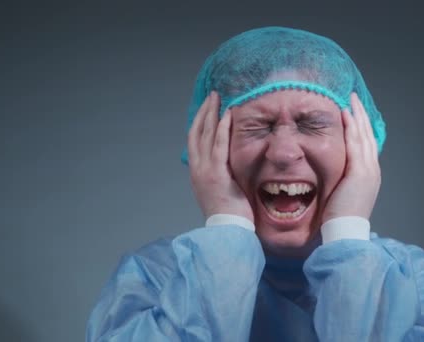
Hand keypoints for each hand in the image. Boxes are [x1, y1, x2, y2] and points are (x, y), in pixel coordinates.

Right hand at [187, 91, 253, 221]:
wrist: (227, 230)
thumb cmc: (228, 212)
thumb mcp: (219, 189)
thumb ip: (220, 172)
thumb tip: (228, 160)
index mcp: (197, 171)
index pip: (194, 140)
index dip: (200, 122)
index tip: (207, 108)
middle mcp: (197, 168)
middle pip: (197, 133)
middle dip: (204, 112)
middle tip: (213, 96)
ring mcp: (205, 171)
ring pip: (206, 136)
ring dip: (212, 114)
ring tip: (218, 99)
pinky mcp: (217, 174)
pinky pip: (219, 146)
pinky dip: (222, 129)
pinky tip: (227, 116)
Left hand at [322, 93, 381, 221]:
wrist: (345, 231)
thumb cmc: (339, 218)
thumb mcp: (342, 195)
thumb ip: (341, 181)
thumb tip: (332, 174)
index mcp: (369, 176)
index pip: (366, 146)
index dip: (361, 128)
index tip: (354, 115)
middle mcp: (372, 170)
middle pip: (368, 136)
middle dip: (361, 116)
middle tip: (355, 99)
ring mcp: (368, 170)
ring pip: (364, 136)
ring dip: (357, 116)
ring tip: (351, 100)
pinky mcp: (360, 172)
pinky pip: (356, 143)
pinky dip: (352, 127)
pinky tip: (346, 114)